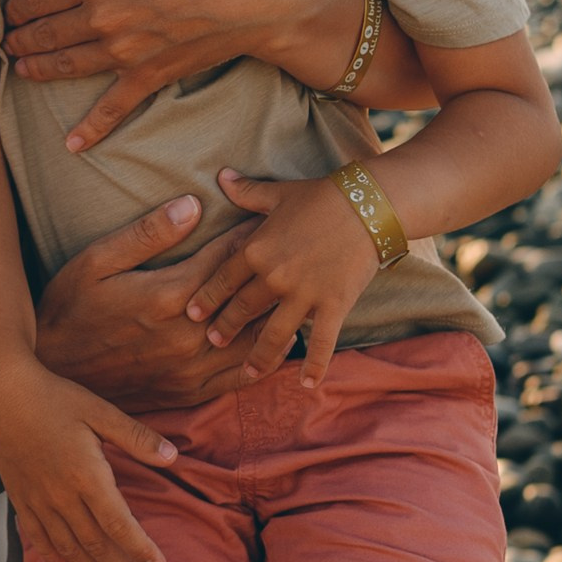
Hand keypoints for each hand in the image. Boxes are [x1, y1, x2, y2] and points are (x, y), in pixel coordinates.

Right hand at [0, 362, 177, 561]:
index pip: (119, 524)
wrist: (2, 393)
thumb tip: (172, 456)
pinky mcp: (20, 497)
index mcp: (86, 476)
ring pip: (68, 547)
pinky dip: (54, 557)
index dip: (140, 548)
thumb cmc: (55, 398)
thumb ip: (135, 437)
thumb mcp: (100, 411)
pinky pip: (38, 536)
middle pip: (96, 544)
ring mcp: (38, 500)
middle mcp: (62, 496)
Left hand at [2, 0, 302, 149]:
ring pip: (67, 66)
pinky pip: (113, 106)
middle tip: (5, 44)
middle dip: (20, 40)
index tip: (7, 12)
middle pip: (44, 34)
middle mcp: (101, 17)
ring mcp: (124, 51)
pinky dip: (91, 128)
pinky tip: (72, 145)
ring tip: (20, 71)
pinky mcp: (149, 75)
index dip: (16, 7)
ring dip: (38, 71)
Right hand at [34, 193, 269, 414]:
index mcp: (166, 296)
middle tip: (291, 250)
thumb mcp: (94, 261)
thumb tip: (191, 205)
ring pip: (252, 340)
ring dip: (273, 316)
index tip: (269, 219)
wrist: (50, 371)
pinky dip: (263, 358)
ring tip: (291, 293)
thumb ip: (145, 234)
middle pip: (247, 298)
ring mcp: (190, 369)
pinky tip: (275, 343)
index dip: (250, 235)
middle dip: (270, 271)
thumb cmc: (69, 308)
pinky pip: (239, 377)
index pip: (225, 258)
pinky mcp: (188, 392)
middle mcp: (186, 335)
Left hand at [182, 171, 383, 385]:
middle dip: (226, 328)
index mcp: (256, 249)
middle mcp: (274, 276)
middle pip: (243, 308)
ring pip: (274, 333)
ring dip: (259, 356)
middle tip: (212, 343)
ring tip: (248, 372)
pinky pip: (320, 342)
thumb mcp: (279, 193)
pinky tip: (307, 385)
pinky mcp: (333, 305)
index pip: (223, 278)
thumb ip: (246, 191)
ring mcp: (303, 294)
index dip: (207, 297)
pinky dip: (313, 365)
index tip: (192, 313)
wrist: (369, 205)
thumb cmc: (322, 196)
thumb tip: (221, 176)